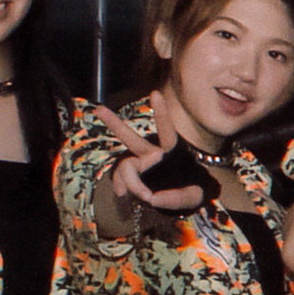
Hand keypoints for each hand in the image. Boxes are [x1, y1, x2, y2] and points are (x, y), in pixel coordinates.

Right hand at [96, 98, 211, 242]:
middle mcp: (152, 154)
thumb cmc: (193, 191)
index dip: (161, 113)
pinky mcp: (132, 175)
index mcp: (171, 152)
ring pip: (125, 167)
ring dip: (129, 181)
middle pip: (131, 139)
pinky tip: (123, 194)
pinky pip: (121, 179)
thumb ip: (178, 198)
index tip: (155, 94)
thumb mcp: (194, 196)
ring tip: (142, 196)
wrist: (184, 200)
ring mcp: (139, 164)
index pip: (167, 131)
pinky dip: (121, 187)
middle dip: (115, 124)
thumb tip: (152, 198)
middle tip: (99, 109)